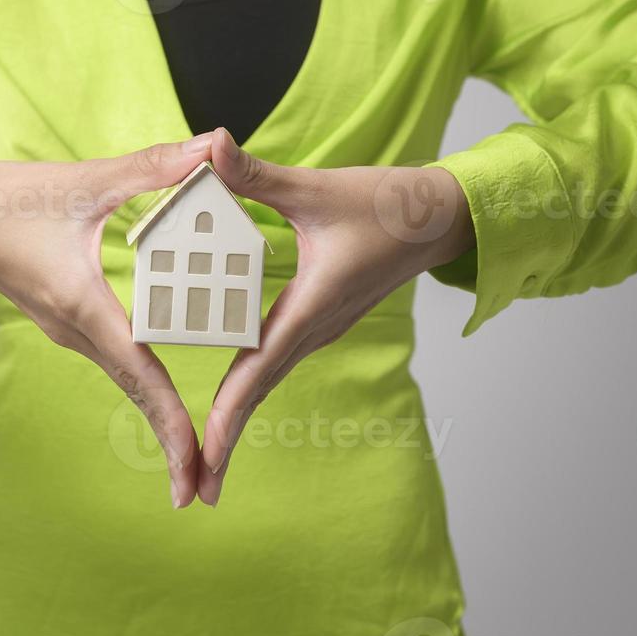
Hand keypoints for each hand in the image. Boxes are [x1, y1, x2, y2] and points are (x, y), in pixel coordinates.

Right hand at [0, 136, 215, 508]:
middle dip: (173, 442)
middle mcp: (77, 331)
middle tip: (206, 488)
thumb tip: (215, 147)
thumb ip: (155, 166)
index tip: (197, 467)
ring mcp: (70, 331)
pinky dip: (145, 386)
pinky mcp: (68, 320)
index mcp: (84, 306)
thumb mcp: (86, 179)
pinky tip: (169, 395)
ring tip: (196, 454)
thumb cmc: (6, 198)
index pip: (140, 376)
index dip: (172, 425)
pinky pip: (117, 360)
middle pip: (138, 394)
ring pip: (127, 380)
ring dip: (160, 417)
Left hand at [197, 128, 474, 505]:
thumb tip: (210, 146)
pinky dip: (250, 384)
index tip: (205, 455)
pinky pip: (276, 359)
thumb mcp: (316, 187)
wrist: (442, 218)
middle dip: (226, 440)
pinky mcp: (321, 319)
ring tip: (205, 458)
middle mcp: (314, 328)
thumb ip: (257, 174)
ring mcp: (319, 329)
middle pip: (258, 392)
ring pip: (267, 379)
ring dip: (237, 416)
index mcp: (311, 306)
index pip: (258, 371)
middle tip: (194, 489)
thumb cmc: (388, 204)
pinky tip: (229, 394)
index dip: (229, 416)